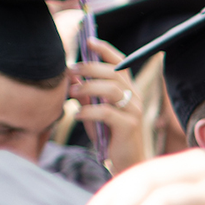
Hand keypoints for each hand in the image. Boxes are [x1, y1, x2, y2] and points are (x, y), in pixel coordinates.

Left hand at [70, 38, 148, 170]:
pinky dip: (87, 111)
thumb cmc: (108, 136)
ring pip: (110, 89)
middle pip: (113, 72)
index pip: (120, 63)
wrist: (125, 163)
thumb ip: (85, 95)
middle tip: (70, 70)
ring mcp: (133, 111)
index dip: (105, 50)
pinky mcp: (128, 126)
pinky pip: (105, 112)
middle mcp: (134, 97)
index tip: (88, 41)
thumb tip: (70, 77)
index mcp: (128, 91)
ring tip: (72, 92)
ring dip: (87, 87)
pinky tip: (77, 115)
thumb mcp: (93, 111)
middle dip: (89, 68)